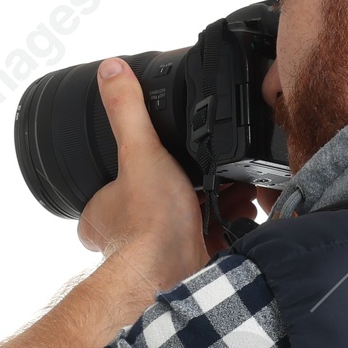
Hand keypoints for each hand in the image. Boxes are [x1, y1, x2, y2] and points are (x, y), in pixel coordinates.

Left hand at [0, 63, 270, 347]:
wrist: (177, 278)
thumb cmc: (150, 226)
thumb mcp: (140, 152)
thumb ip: (127, 111)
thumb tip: (111, 70)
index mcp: (102, 212)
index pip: (113, 184)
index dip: (139, 169)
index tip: (165, 156)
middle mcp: (126, 238)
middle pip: (158, 199)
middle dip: (187, 184)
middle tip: (210, 169)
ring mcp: (159, 254)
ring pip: (187, 220)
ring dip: (213, 204)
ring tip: (236, 186)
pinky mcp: (190, 267)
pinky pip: (211, 241)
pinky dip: (228, 227)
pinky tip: (245, 212)